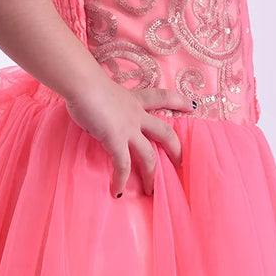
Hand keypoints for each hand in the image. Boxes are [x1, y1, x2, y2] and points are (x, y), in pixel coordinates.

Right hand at [63, 79, 195, 198]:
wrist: (84, 84)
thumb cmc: (88, 83)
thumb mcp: (105, 91)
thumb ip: (109, 103)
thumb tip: (100, 110)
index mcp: (134, 100)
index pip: (161, 97)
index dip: (178, 101)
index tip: (192, 106)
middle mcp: (136, 115)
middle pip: (164, 132)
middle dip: (175, 148)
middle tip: (180, 162)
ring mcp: (128, 129)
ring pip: (149, 155)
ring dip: (150, 175)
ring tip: (151, 191)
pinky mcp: (116, 140)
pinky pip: (123, 165)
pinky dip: (121, 180)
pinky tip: (118, 192)